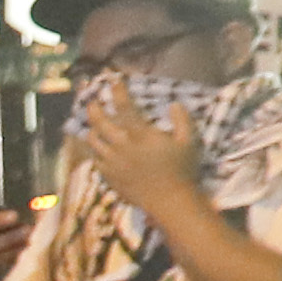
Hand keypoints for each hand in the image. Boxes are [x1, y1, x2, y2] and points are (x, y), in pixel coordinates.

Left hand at [75, 86, 206, 213]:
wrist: (169, 201)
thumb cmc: (182, 170)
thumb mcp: (189, 142)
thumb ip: (182, 120)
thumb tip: (174, 103)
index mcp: (141, 134)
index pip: (124, 106)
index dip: (117, 90)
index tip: (113, 79)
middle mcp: (122, 145)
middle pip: (100, 121)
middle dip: (94, 106)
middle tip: (92, 99)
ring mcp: (112, 161)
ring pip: (93, 140)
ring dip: (92, 128)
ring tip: (93, 123)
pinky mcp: (108, 176)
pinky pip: (94, 158)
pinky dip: (94, 149)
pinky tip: (97, 147)